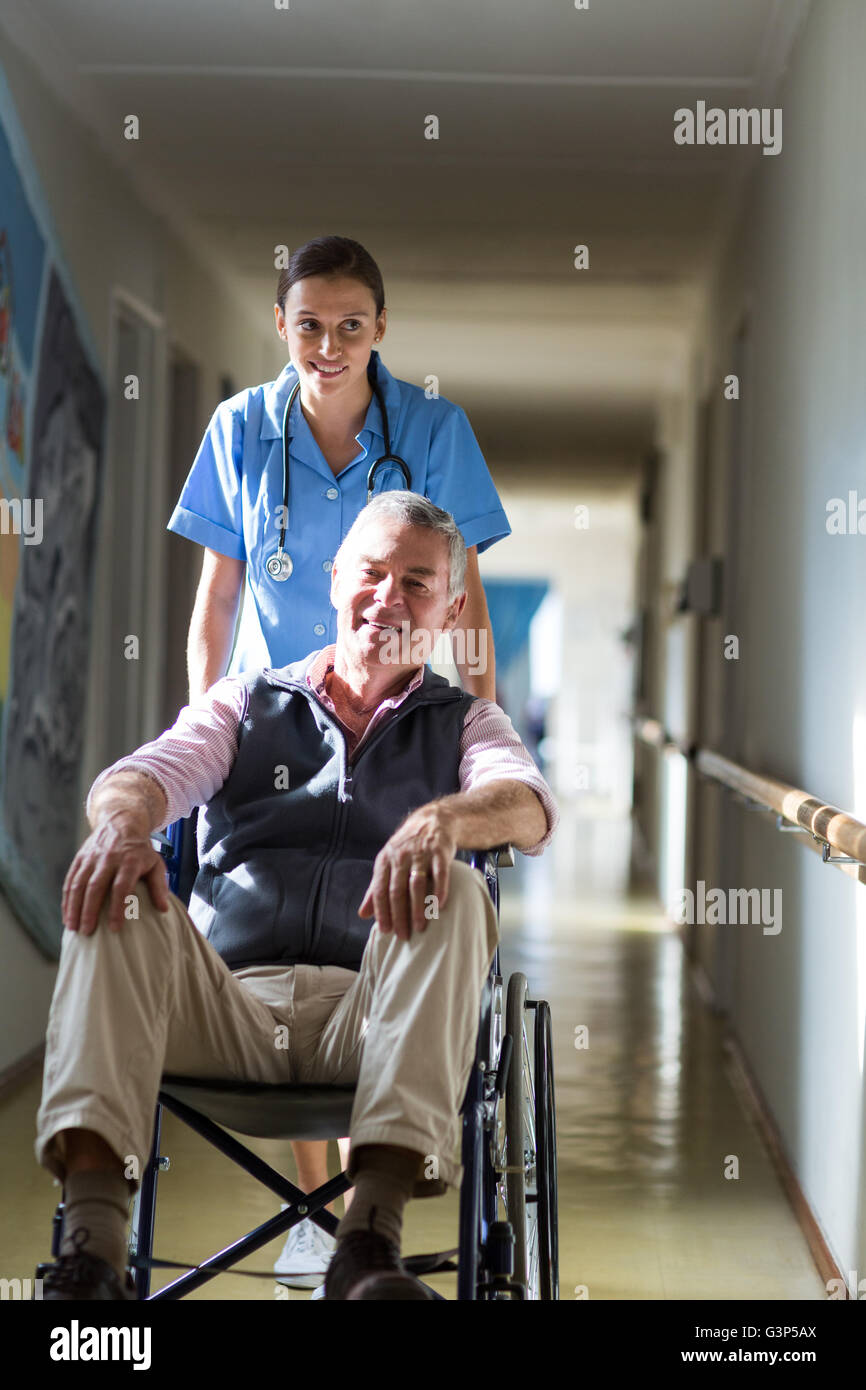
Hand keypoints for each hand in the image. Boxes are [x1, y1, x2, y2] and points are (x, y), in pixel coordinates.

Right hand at [62, 813, 169, 934]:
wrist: (121, 822)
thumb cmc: (140, 850)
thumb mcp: (155, 863)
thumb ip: (159, 886)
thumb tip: (163, 910)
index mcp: (129, 860)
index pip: (122, 887)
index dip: (117, 908)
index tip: (114, 928)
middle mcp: (108, 858)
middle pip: (96, 887)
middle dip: (90, 911)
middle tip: (87, 932)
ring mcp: (91, 857)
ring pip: (78, 884)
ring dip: (74, 907)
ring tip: (73, 928)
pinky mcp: (80, 858)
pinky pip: (70, 880)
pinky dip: (67, 899)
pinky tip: (67, 916)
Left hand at [358, 803, 456, 940]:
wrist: (430, 821)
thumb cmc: (407, 849)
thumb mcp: (387, 864)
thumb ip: (375, 889)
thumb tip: (362, 914)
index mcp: (384, 860)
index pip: (379, 890)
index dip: (381, 912)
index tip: (386, 931)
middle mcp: (401, 856)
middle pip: (397, 890)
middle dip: (399, 915)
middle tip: (403, 935)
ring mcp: (420, 853)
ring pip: (416, 885)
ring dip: (418, 908)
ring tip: (420, 927)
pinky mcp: (439, 852)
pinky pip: (440, 875)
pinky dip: (439, 892)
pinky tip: (439, 907)